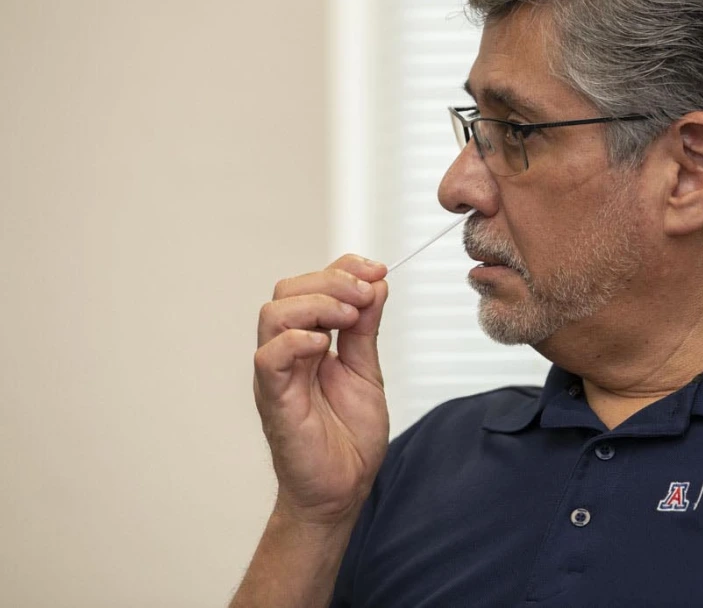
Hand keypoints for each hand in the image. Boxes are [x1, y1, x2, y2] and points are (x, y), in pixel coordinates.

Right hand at [253, 254, 389, 525]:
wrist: (342, 488)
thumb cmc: (348, 437)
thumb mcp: (367, 370)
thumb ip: (366, 329)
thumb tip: (376, 284)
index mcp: (310, 341)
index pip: (312, 285)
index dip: (342, 269)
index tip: (378, 270)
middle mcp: (289, 352)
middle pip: (289, 291)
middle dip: (332, 281)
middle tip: (366, 294)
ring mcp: (278, 374)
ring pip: (273, 315)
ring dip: (317, 305)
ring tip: (349, 317)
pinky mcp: (274, 399)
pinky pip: (269, 358)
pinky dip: (296, 341)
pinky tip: (325, 347)